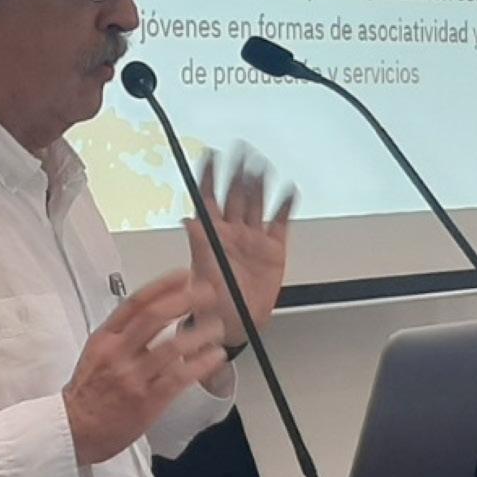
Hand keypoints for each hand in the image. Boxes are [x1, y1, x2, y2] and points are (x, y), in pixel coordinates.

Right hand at [62, 271, 229, 465]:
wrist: (74, 429)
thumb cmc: (88, 393)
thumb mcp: (97, 354)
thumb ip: (122, 335)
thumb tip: (154, 317)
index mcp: (105, 338)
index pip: (136, 303)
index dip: (163, 286)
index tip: (184, 276)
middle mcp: (119, 353)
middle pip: (156, 316)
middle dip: (186, 300)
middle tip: (207, 294)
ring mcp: (133, 377)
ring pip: (173, 346)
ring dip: (200, 334)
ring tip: (217, 328)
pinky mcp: (148, 400)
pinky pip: (180, 376)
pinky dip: (201, 364)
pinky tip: (214, 356)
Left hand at [185, 151, 294, 351]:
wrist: (235, 326)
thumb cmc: (211, 305)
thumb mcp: (201, 276)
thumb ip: (198, 245)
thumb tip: (188, 220)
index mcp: (211, 236)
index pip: (209, 198)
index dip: (209, 176)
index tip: (211, 154)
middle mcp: (232, 233)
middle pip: (235, 194)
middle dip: (238, 172)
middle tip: (242, 150)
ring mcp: (253, 240)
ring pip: (257, 203)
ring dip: (260, 184)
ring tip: (262, 165)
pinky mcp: (273, 250)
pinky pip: (280, 223)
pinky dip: (284, 206)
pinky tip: (288, 191)